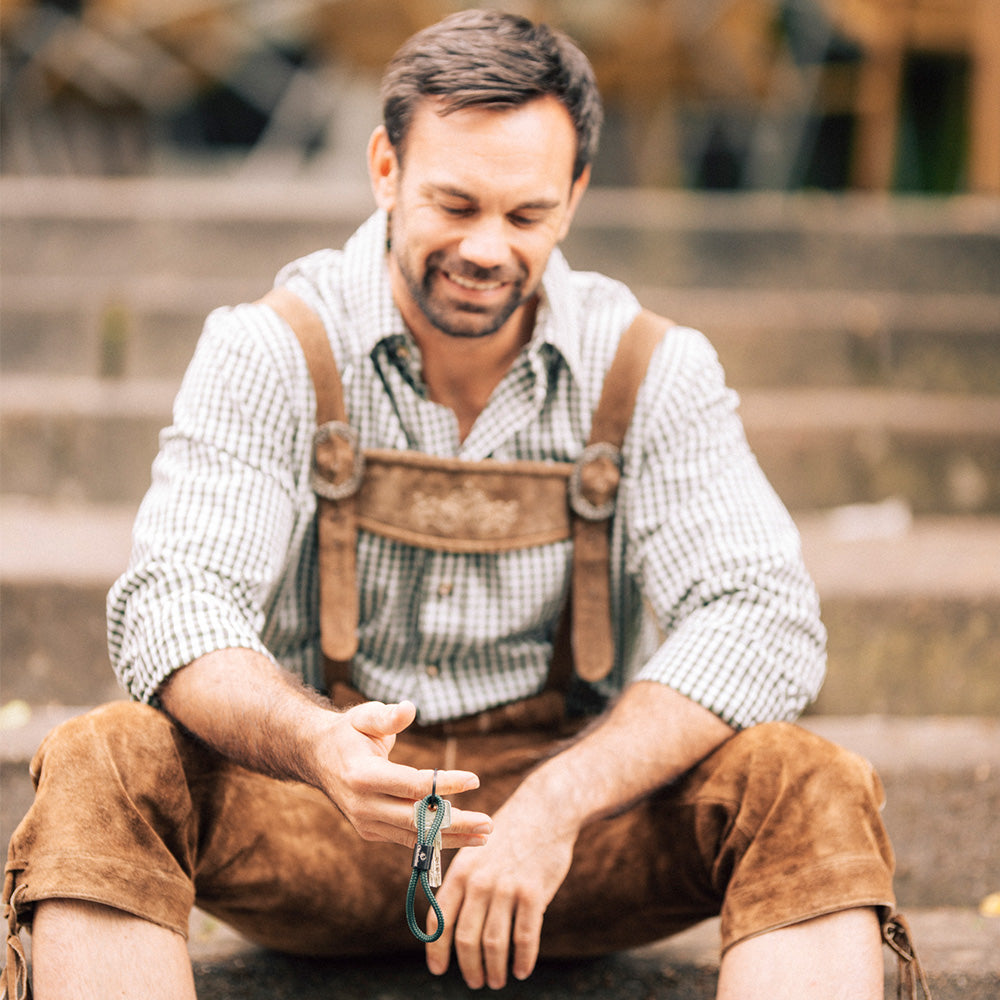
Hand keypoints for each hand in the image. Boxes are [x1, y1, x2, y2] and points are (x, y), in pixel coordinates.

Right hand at [316, 700, 492, 848]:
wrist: (317, 757)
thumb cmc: (348, 731)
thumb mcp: (364, 715)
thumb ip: (387, 716)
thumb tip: (410, 708)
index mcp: (362, 775)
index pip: (412, 785)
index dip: (445, 784)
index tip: (475, 779)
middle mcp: (363, 805)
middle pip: (417, 820)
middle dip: (456, 823)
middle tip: (489, 824)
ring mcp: (366, 822)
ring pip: (414, 836)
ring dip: (451, 838)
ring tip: (484, 836)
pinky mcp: (370, 831)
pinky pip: (406, 839)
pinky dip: (434, 841)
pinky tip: (461, 839)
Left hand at [425, 788, 576, 988]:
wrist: (544, 811)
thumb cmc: (508, 836)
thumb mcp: (476, 852)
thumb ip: (464, 884)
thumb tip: (451, 925)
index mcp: (460, 872)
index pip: (440, 920)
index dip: (437, 950)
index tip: (438, 970)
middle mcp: (479, 881)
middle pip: (466, 939)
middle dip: (469, 967)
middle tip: (475, 982)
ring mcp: (506, 887)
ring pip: (494, 943)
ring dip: (494, 969)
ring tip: (497, 981)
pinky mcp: (533, 892)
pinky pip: (525, 937)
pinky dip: (523, 959)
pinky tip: (522, 970)